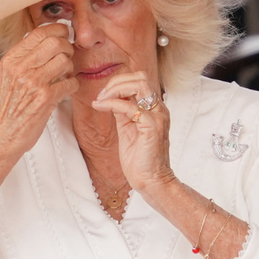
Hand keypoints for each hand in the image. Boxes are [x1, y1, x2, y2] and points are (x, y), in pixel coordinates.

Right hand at [0, 23, 78, 186]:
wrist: (0, 136)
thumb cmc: (7, 109)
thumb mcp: (8, 77)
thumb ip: (24, 59)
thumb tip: (46, 40)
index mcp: (11, 60)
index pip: (39, 32)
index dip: (57, 30)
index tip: (63, 34)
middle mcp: (20, 68)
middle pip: (56, 42)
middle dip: (67, 48)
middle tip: (66, 57)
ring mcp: (33, 82)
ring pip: (65, 60)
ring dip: (70, 68)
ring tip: (64, 76)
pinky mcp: (45, 98)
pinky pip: (71, 82)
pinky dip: (72, 85)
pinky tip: (64, 91)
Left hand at [91, 71, 174, 193]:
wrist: (151, 180)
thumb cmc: (140, 158)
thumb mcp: (127, 129)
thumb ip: (123, 112)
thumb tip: (111, 98)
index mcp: (154, 109)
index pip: (139, 80)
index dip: (118, 82)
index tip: (103, 95)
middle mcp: (158, 109)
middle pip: (141, 77)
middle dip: (117, 81)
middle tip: (102, 95)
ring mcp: (157, 117)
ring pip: (139, 85)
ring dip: (115, 89)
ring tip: (101, 99)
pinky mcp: (151, 127)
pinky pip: (130, 106)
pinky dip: (111, 103)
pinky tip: (100, 107)